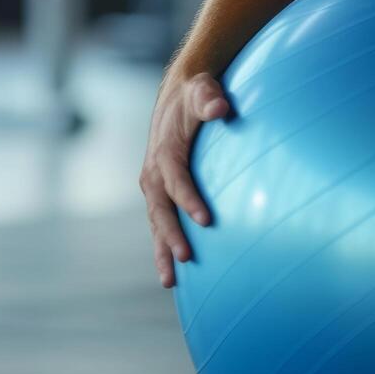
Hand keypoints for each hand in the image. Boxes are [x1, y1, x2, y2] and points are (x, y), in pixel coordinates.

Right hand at [139, 70, 229, 287]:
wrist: (177, 98)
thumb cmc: (196, 95)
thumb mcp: (203, 91)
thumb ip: (210, 100)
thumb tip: (220, 108)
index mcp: (165, 153)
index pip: (176, 181)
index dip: (189, 200)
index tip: (207, 220)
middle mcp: (154, 174)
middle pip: (160, 211)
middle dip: (170, 236)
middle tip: (185, 258)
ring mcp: (155, 187)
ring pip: (156, 225)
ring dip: (161, 252)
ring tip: (169, 282)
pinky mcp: (160, 195)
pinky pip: (161, 224)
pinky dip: (164, 246)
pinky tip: (176, 271)